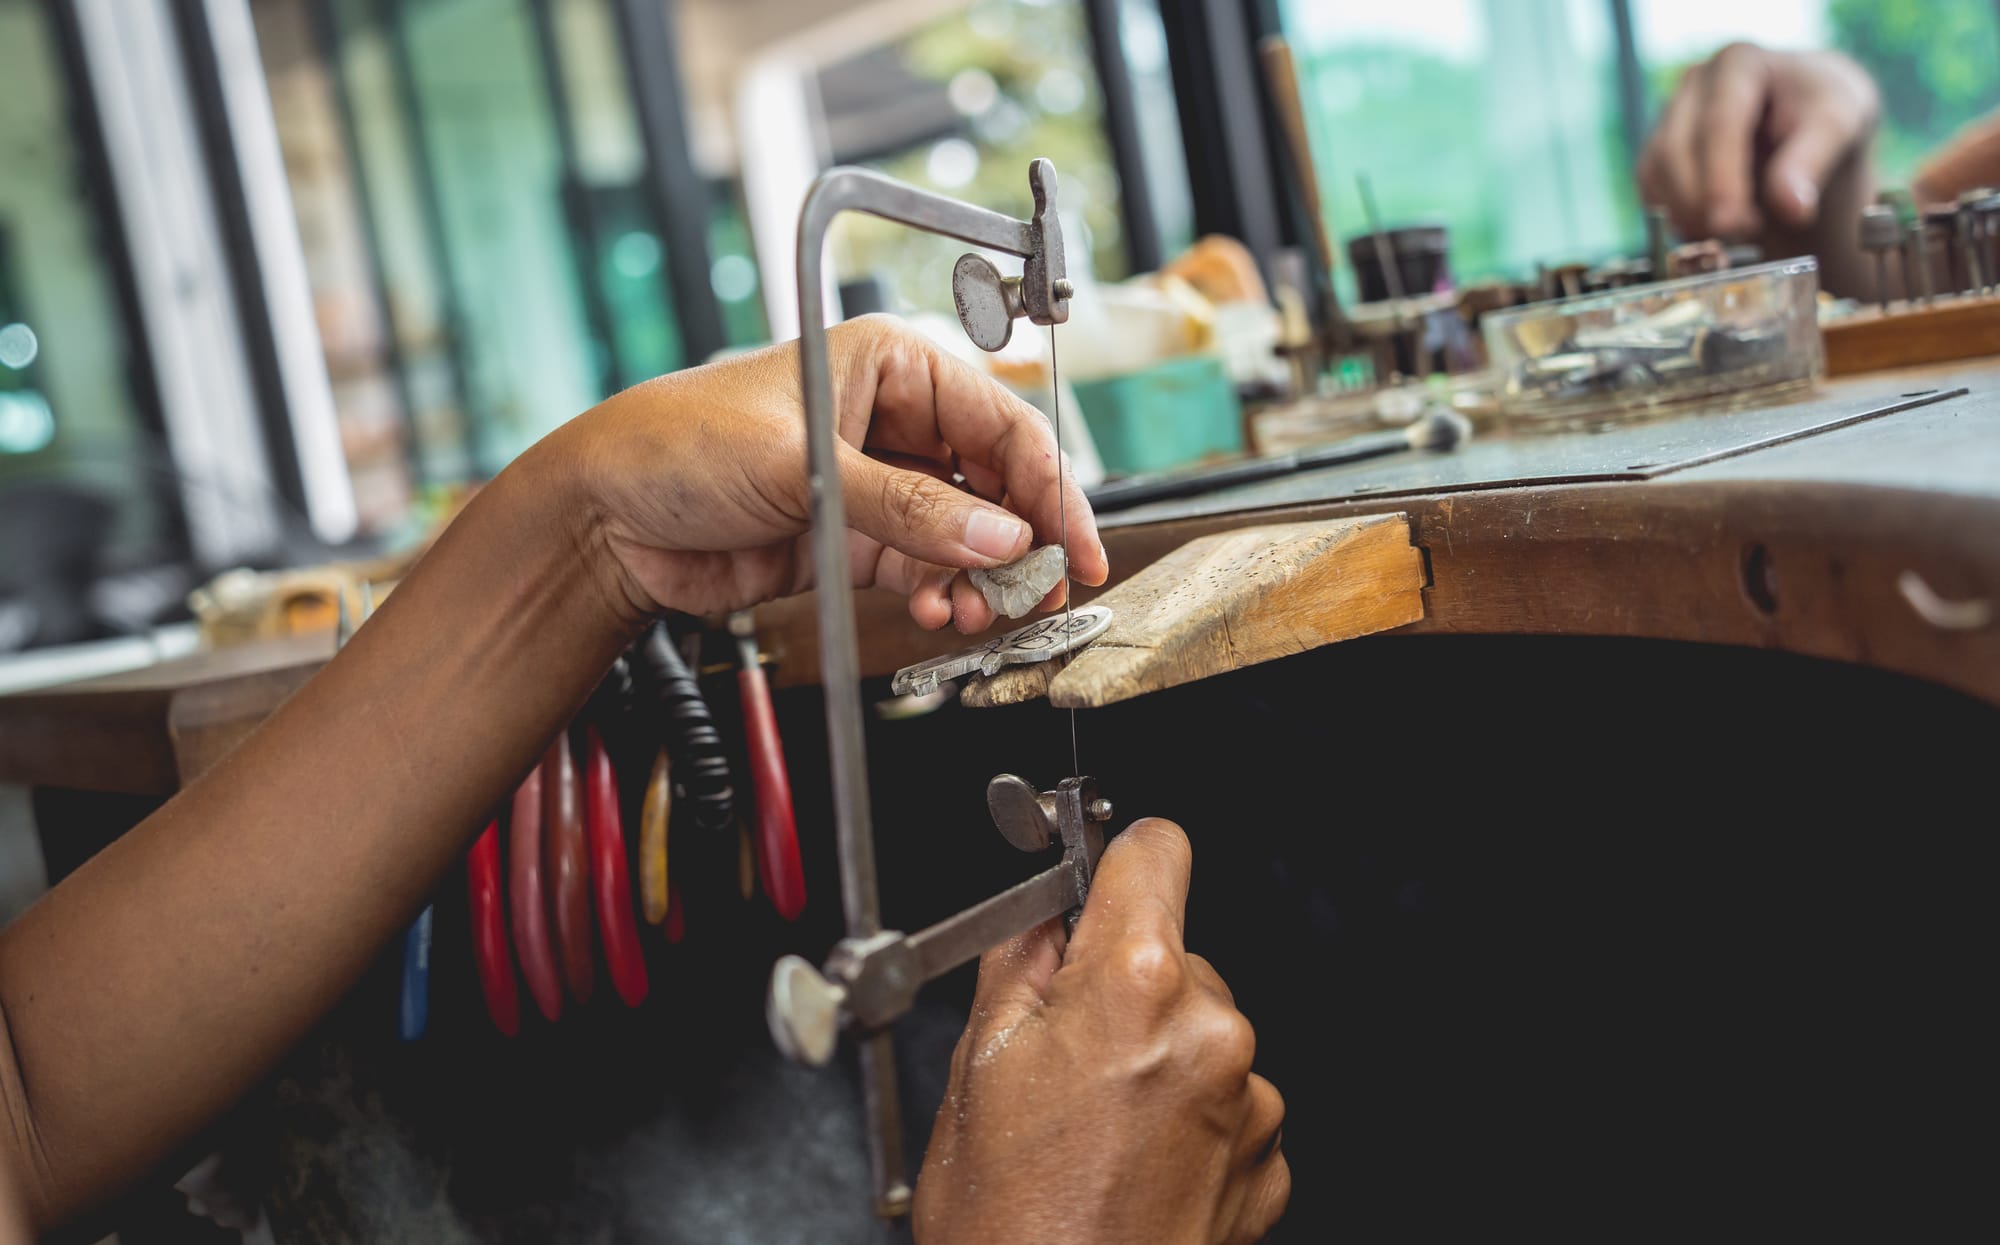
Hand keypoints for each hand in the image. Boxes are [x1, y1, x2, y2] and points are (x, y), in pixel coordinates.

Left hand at [552, 314, 1106, 631]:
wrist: (604, 518)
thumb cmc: (678, 445)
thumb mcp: (804, 468)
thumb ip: (908, 508)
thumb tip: (999, 537)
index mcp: (892, 365)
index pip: (1000, 422)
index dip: (1048, 486)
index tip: (1072, 545)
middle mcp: (894, 420)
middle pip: (996, 482)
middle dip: (1020, 541)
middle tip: (1037, 593)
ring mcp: (876, 484)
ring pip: (967, 534)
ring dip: (980, 578)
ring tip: (974, 611)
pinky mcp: (854, 539)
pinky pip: (925, 568)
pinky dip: (940, 594)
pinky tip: (936, 611)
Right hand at [913, 820, 1288, 1243]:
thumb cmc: (1009, 1223)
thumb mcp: (976, 1066)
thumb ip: (1020, 960)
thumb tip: (1043, 908)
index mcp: (1135, 984)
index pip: (1154, 851)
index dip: (1115, 857)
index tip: (1100, 871)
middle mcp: (1211, 1029)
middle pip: (1173, 952)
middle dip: (1122, 984)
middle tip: (1064, 1054)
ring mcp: (1250, 1099)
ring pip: (1199, 1029)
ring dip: (1157, 1055)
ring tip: (1093, 1127)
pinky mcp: (1268, 1159)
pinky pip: (1227, 1100)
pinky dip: (1186, 1117)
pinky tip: (1131, 1162)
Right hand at [1639, 44, 1877, 240]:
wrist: (1809, 125)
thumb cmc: (1824, 113)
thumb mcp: (1839, 126)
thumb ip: (1812, 162)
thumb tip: (1791, 206)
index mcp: (1739, 64)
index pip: (1718, 124)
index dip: (1721, 179)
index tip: (1732, 224)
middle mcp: (1695, 84)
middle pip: (1677, 150)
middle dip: (1702, 201)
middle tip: (1739, 237)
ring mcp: (1671, 115)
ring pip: (1657, 172)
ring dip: (1688, 212)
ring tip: (1736, 232)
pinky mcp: (1659, 147)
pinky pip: (1651, 188)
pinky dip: (1676, 214)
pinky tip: (1712, 226)